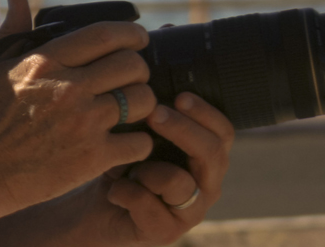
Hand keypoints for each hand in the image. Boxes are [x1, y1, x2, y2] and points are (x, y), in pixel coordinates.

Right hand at [0, 0, 156, 216]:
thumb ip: (15, 29)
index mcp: (47, 61)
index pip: (104, 35)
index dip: (131, 34)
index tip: (138, 39)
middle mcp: (68, 88)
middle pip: (132, 66)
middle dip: (138, 70)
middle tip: (132, 78)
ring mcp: (84, 123)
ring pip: (142, 101)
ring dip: (142, 104)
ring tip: (131, 109)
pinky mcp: (93, 157)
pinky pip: (140, 142)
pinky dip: (139, 142)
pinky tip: (126, 142)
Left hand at [99, 92, 234, 243]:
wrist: (101, 206)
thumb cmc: (122, 163)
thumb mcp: (137, 135)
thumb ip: (151, 118)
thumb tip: (149, 92)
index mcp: (205, 158)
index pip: (223, 133)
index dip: (206, 113)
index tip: (180, 96)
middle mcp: (205, 185)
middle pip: (213, 154)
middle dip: (183, 129)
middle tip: (154, 113)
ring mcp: (190, 212)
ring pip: (180, 182)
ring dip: (146, 168)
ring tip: (126, 165)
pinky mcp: (166, 232)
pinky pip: (147, 204)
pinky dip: (123, 191)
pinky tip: (113, 190)